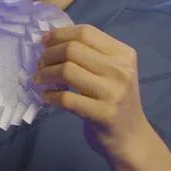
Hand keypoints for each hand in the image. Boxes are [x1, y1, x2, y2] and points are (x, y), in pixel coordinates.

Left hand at [33, 24, 151, 161]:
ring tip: (39, 80)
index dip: (59, 34)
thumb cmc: (114, 100)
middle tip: (39, 65)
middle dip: (48, 55)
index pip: (86, 32)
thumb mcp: (110, 71)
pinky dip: (49, 96)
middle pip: (73, 49)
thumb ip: (88, 53)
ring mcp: (114, 93)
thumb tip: (49, 38)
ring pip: (67, 70)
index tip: (43, 42)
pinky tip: (46, 98)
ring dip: (45, 74)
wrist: (131, 138)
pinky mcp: (103, 114)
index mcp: (123, 54)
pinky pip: (66, 98)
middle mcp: (121, 70)